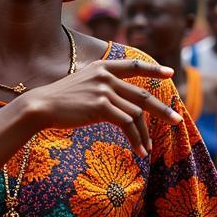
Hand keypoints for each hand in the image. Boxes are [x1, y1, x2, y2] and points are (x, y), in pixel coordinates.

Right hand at [24, 57, 180, 156]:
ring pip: (136, 113)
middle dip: (162, 109)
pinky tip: (139, 150)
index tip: (169, 74)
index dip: (153, 69)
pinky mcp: (100, 106)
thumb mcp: (81, 84)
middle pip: (142, 94)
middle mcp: (105, 76)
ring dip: (145, 133)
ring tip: (149, 147)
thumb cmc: (58, 100)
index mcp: (102, 67)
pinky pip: (126, 124)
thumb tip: (117, 99)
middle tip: (177, 119)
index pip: (133, 65)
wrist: (40, 106)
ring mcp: (104, 90)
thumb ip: (100, 85)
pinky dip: (136, 139)